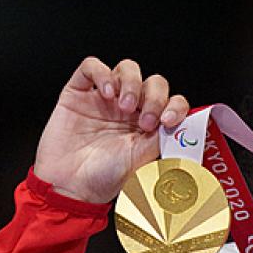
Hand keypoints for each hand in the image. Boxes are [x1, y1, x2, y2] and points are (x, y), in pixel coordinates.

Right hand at [33, 56, 190, 203]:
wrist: (70, 187)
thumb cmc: (103, 179)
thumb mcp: (142, 160)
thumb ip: (162, 139)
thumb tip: (182, 125)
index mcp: (149, 125)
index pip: (172, 102)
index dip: (175, 106)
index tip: (169, 121)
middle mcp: (130, 109)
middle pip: (154, 82)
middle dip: (155, 97)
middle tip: (146, 120)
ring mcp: (105, 98)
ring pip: (128, 68)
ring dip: (132, 83)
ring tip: (123, 107)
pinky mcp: (79, 92)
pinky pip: (91, 66)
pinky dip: (102, 73)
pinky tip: (105, 93)